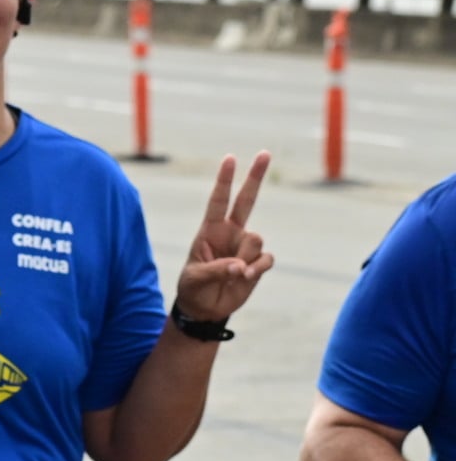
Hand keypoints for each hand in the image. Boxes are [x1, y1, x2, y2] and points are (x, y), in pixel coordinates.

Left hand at [174, 151, 273, 320]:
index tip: (231, 158)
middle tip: (265, 152)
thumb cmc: (193, 287)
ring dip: (246, 258)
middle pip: (247, 200)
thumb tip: (242, 268)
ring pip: (256, 240)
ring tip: (232, 273)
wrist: (205, 308)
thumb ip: (217, 270)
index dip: (225, 180)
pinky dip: (258, 269)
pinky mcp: (258, 263)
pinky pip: (267, 258)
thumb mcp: (196, 278)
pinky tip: (246, 277)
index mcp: (210, 230)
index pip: (218, 200)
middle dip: (255, 176)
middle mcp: (231, 233)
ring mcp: (245, 247)